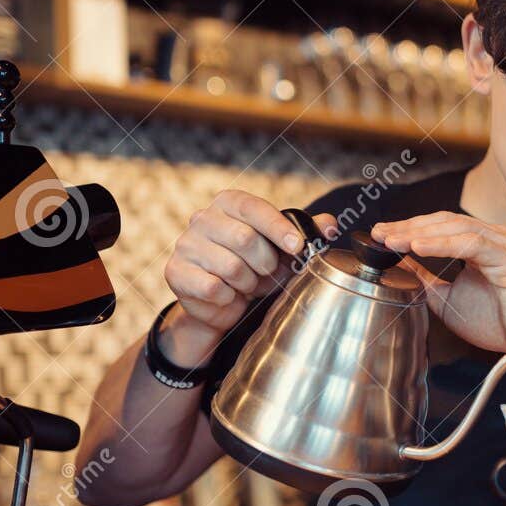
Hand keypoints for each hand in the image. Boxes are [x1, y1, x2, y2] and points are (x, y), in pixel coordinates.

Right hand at [163, 190, 335, 363]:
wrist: (220, 302)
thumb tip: (330, 226)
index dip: (279, 228)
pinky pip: (213, 288)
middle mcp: (203, 218)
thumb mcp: (282, 249)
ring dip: (248, 284)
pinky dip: (228, 298)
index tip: (298, 248)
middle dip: (265, 264)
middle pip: (245, 239)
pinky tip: (227, 295)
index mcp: (229, 203)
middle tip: (266, 273)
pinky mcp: (175, 271)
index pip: (254, 208)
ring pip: (231, 267)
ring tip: (245, 285)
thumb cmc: (253, 268)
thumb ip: (306, 233)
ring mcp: (186, 243)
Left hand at [370, 212, 505, 353]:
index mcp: (482, 243)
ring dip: (420, 233)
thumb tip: (400, 264)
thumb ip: (426, 281)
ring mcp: (504, 245)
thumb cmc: (499, 324)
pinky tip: (418, 249)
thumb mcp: (449, 300)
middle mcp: (494, 237)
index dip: (408, 228)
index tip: (380, 236)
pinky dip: (443, 245)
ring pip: (456, 228)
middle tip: (380, 234)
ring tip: (393, 241)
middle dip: (408, 227)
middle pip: (444, 221)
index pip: (440, 226)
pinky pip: (471, 244)